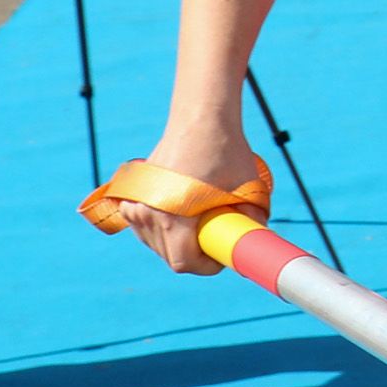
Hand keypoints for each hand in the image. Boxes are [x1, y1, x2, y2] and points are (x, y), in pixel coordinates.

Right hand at [122, 124, 259, 274]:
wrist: (201, 120)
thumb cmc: (226, 153)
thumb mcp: (249, 190)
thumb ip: (252, 222)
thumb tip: (254, 249)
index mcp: (174, 217)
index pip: (183, 263)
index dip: (205, 266)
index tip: (220, 257)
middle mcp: (148, 212)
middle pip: (169, 254)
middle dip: (193, 255)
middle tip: (214, 242)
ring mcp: (137, 202)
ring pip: (154, 241)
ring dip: (175, 242)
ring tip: (199, 226)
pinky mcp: (132, 193)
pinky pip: (143, 225)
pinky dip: (158, 227)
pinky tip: (178, 217)